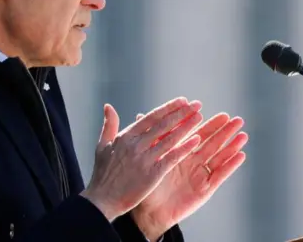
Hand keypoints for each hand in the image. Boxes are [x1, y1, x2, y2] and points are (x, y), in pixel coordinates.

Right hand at [80, 97, 203, 221]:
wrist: (102, 200)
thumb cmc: (103, 174)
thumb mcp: (102, 145)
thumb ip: (109, 125)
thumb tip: (108, 106)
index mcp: (125, 136)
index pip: (151, 117)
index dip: (168, 108)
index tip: (182, 101)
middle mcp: (136, 145)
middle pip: (163, 125)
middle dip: (182, 113)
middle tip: (197, 104)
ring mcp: (144, 159)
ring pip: (170, 138)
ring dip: (187, 126)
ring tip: (199, 117)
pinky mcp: (152, 174)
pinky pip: (172, 157)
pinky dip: (184, 148)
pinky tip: (196, 140)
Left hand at [130, 111, 247, 240]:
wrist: (149, 211)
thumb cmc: (148, 184)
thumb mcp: (149, 159)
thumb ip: (150, 139)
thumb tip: (138, 115)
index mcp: (181, 153)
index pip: (197, 134)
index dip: (209, 124)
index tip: (222, 114)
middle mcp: (193, 162)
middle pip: (212, 143)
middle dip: (224, 131)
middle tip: (236, 119)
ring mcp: (200, 175)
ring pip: (219, 157)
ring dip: (231, 146)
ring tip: (243, 134)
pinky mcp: (206, 189)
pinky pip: (220, 175)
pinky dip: (230, 165)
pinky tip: (240, 155)